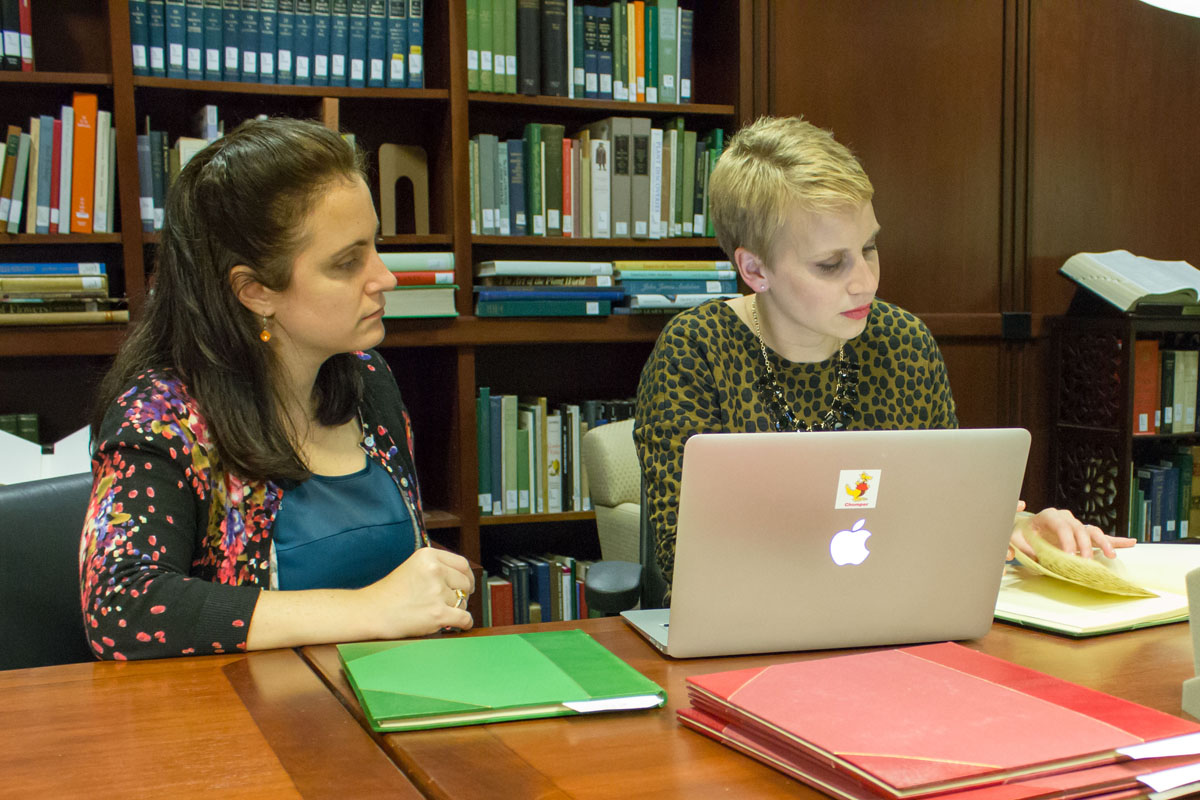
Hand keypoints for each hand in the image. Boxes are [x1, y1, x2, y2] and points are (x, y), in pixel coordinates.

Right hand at [357, 546, 474, 638]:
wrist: (371, 612)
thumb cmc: (389, 593)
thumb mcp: (413, 567)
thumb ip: (437, 567)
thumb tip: (464, 578)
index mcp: (428, 556)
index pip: (462, 564)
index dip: (466, 576)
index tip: (466, 584)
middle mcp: (434, 570)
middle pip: (465, 583)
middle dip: (462, 594)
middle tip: (451, 602)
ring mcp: (436, 592)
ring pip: (462, 601)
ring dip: (455, 609)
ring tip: (436, 611)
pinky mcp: (438, 613)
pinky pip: (464, 618)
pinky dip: (465, 623)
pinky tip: (460, 624)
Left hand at [1009, 501, 1134, 560]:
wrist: (1024, 529)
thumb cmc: (1020, 534)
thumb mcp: (1016, 538)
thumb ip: (1023, 547)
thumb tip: (1029, 556)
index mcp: (1049, 516)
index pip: (1062, 526)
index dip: (1067, 541)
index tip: (1069, 556)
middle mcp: (1066, 518)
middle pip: (1080, 529)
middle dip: (1084, 546)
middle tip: (1086, 562)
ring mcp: (1076, 526)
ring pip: (1093, 531)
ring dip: (1104, 543)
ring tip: (1111, 555)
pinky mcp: (1084, 535)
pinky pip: (1102, 537)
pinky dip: (1116, 540)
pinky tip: (1130, 542)